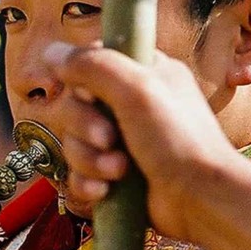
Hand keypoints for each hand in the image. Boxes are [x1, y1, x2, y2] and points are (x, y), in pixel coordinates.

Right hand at [44, 42, 247, 243]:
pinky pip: (77, 174)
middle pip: (73, 106)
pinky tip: (106, 190)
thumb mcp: (137, 90)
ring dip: (89, 160)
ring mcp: (121, 141)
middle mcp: (130, 104)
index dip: (80, 82)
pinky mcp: (112, 175)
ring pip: (73, 143)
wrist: (199, 199)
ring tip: (119, 170)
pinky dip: (87, 182)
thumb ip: (93, 65)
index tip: (90, 96)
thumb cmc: (179, 140)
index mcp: (143, 72)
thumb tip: (51, 51)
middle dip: (84, 128)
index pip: (90, 63)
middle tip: (109, 139)